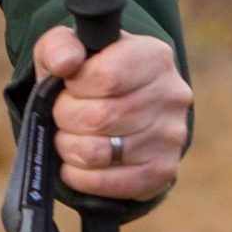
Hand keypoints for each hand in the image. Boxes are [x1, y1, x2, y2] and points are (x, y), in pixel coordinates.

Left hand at [31, 24, 190, 202]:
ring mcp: (171, 137)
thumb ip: (59, 47)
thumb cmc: (88, 72)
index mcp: (154, 56)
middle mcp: (172, 95)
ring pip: (98, 153)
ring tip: (70, 135)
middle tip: (63, 114)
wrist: (117, 105)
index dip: (75, 86)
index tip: (69, 85)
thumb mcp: (69, 48)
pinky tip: (77, 162)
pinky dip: (79, 176)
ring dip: (69, 146)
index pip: (106, 77)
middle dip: (66, 118)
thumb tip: (64, 63)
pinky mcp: (162, 172)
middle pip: (100, 117)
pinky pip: (107, 184)